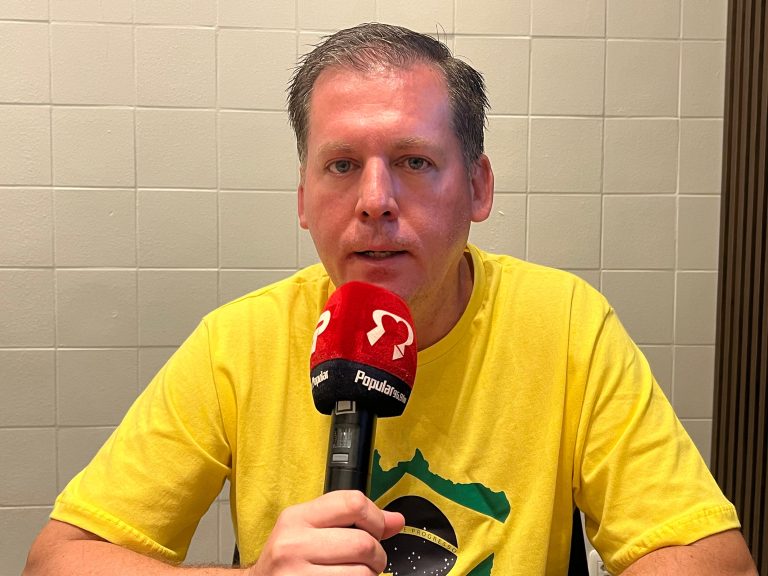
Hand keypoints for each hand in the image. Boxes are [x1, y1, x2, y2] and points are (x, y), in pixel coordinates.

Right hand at [247, 490, 404, 575]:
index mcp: (297, 518)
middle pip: (363, 543)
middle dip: (377, 554)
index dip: (376, 518)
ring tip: (356, 574)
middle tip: (370, 560)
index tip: (378, 529)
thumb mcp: (310, 530)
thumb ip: (352, 520)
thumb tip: (396, 520)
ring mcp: (297, 575)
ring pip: (362, 574)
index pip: (353, 503)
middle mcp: (294, 544)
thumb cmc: (289, 559)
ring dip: (369, 575)